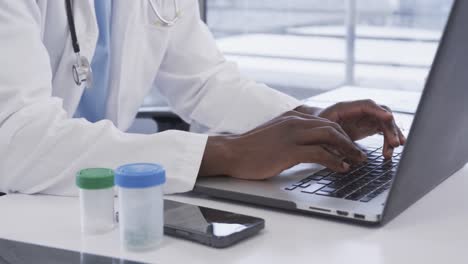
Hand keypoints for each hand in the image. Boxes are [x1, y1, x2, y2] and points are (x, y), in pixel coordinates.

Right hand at [199, 111, 366, 179]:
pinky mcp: (289, 150)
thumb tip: (308, 146)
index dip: (342, 134)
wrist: (231, 152)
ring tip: (358, 161)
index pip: (325, 122)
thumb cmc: (251, 148)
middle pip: (332, 127)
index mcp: (292, 118)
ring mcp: (292, 135)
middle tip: (360, 154)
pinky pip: (319, 153)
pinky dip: (335, 161)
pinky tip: (342, 168)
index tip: (350, 146)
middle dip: (349, 141)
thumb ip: (292, 136)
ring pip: (330, 137)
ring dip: (348, 150)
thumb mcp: (275, 136)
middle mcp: (294, 122)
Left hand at [298, 100, 405, 158]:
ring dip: (391, 136)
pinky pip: (383, 130)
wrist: (315, 126)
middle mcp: (360, 110)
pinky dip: (389, 139)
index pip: (367, 105)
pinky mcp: (369, 125)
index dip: (379, 111)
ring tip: (389, 153)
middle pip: (381, 115)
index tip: (389, 118)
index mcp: (346, 107)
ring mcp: (366, 117)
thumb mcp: (321, 132)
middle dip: (390, 128)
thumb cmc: (317, 127)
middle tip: (394, 144)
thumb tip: (343, 151)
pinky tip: (391, 150)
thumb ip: (332, 139)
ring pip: (385, 123)